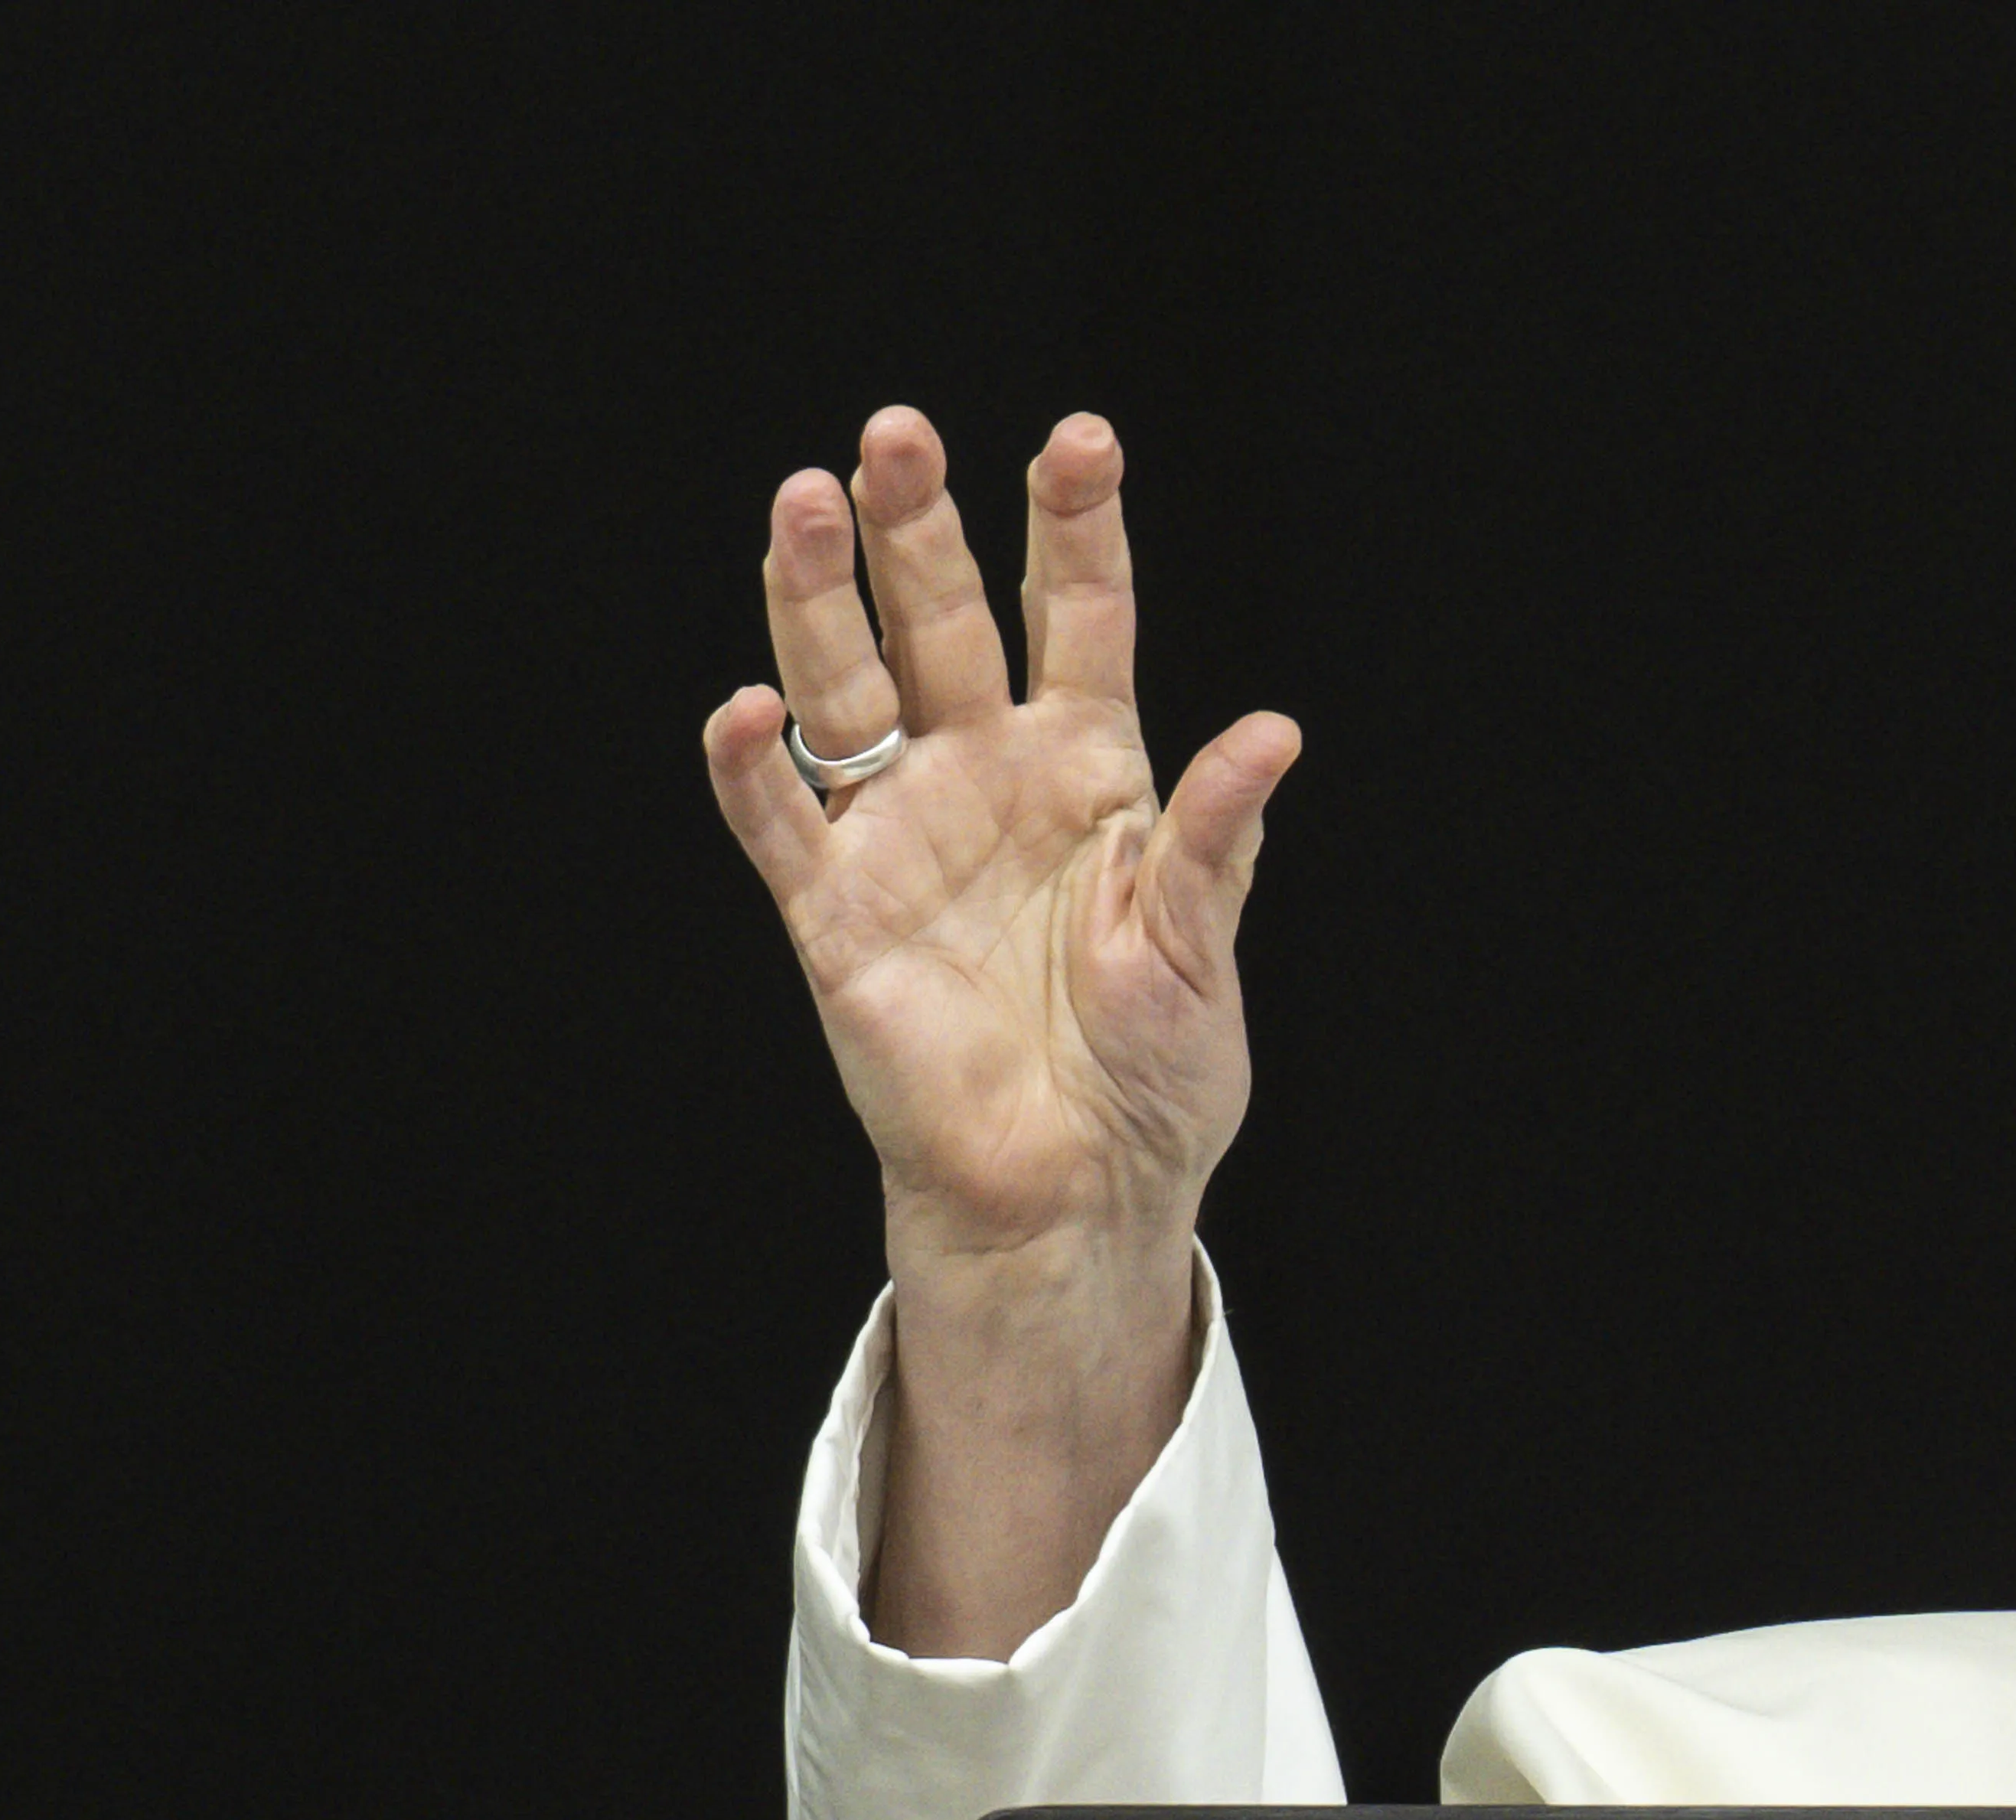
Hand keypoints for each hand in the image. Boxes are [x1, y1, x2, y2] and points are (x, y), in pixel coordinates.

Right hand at [703, 408, 1296, 1650]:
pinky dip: (755, 770)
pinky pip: (781, 825)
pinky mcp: (835, 913)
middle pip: (947, 623)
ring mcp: (904, 835)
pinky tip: (743, 711)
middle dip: (922, 530)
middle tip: (898, 435)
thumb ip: (1215, 842)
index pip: (1081, 620)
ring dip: (821, 601)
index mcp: (1090, 770)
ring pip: (847, 689)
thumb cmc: (1153, 1074)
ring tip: (806, 500)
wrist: (1077, 1188)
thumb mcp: (1200, 952)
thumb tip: (1272, 735)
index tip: (1079, 440)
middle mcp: (987, 776)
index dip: (1077, 531)